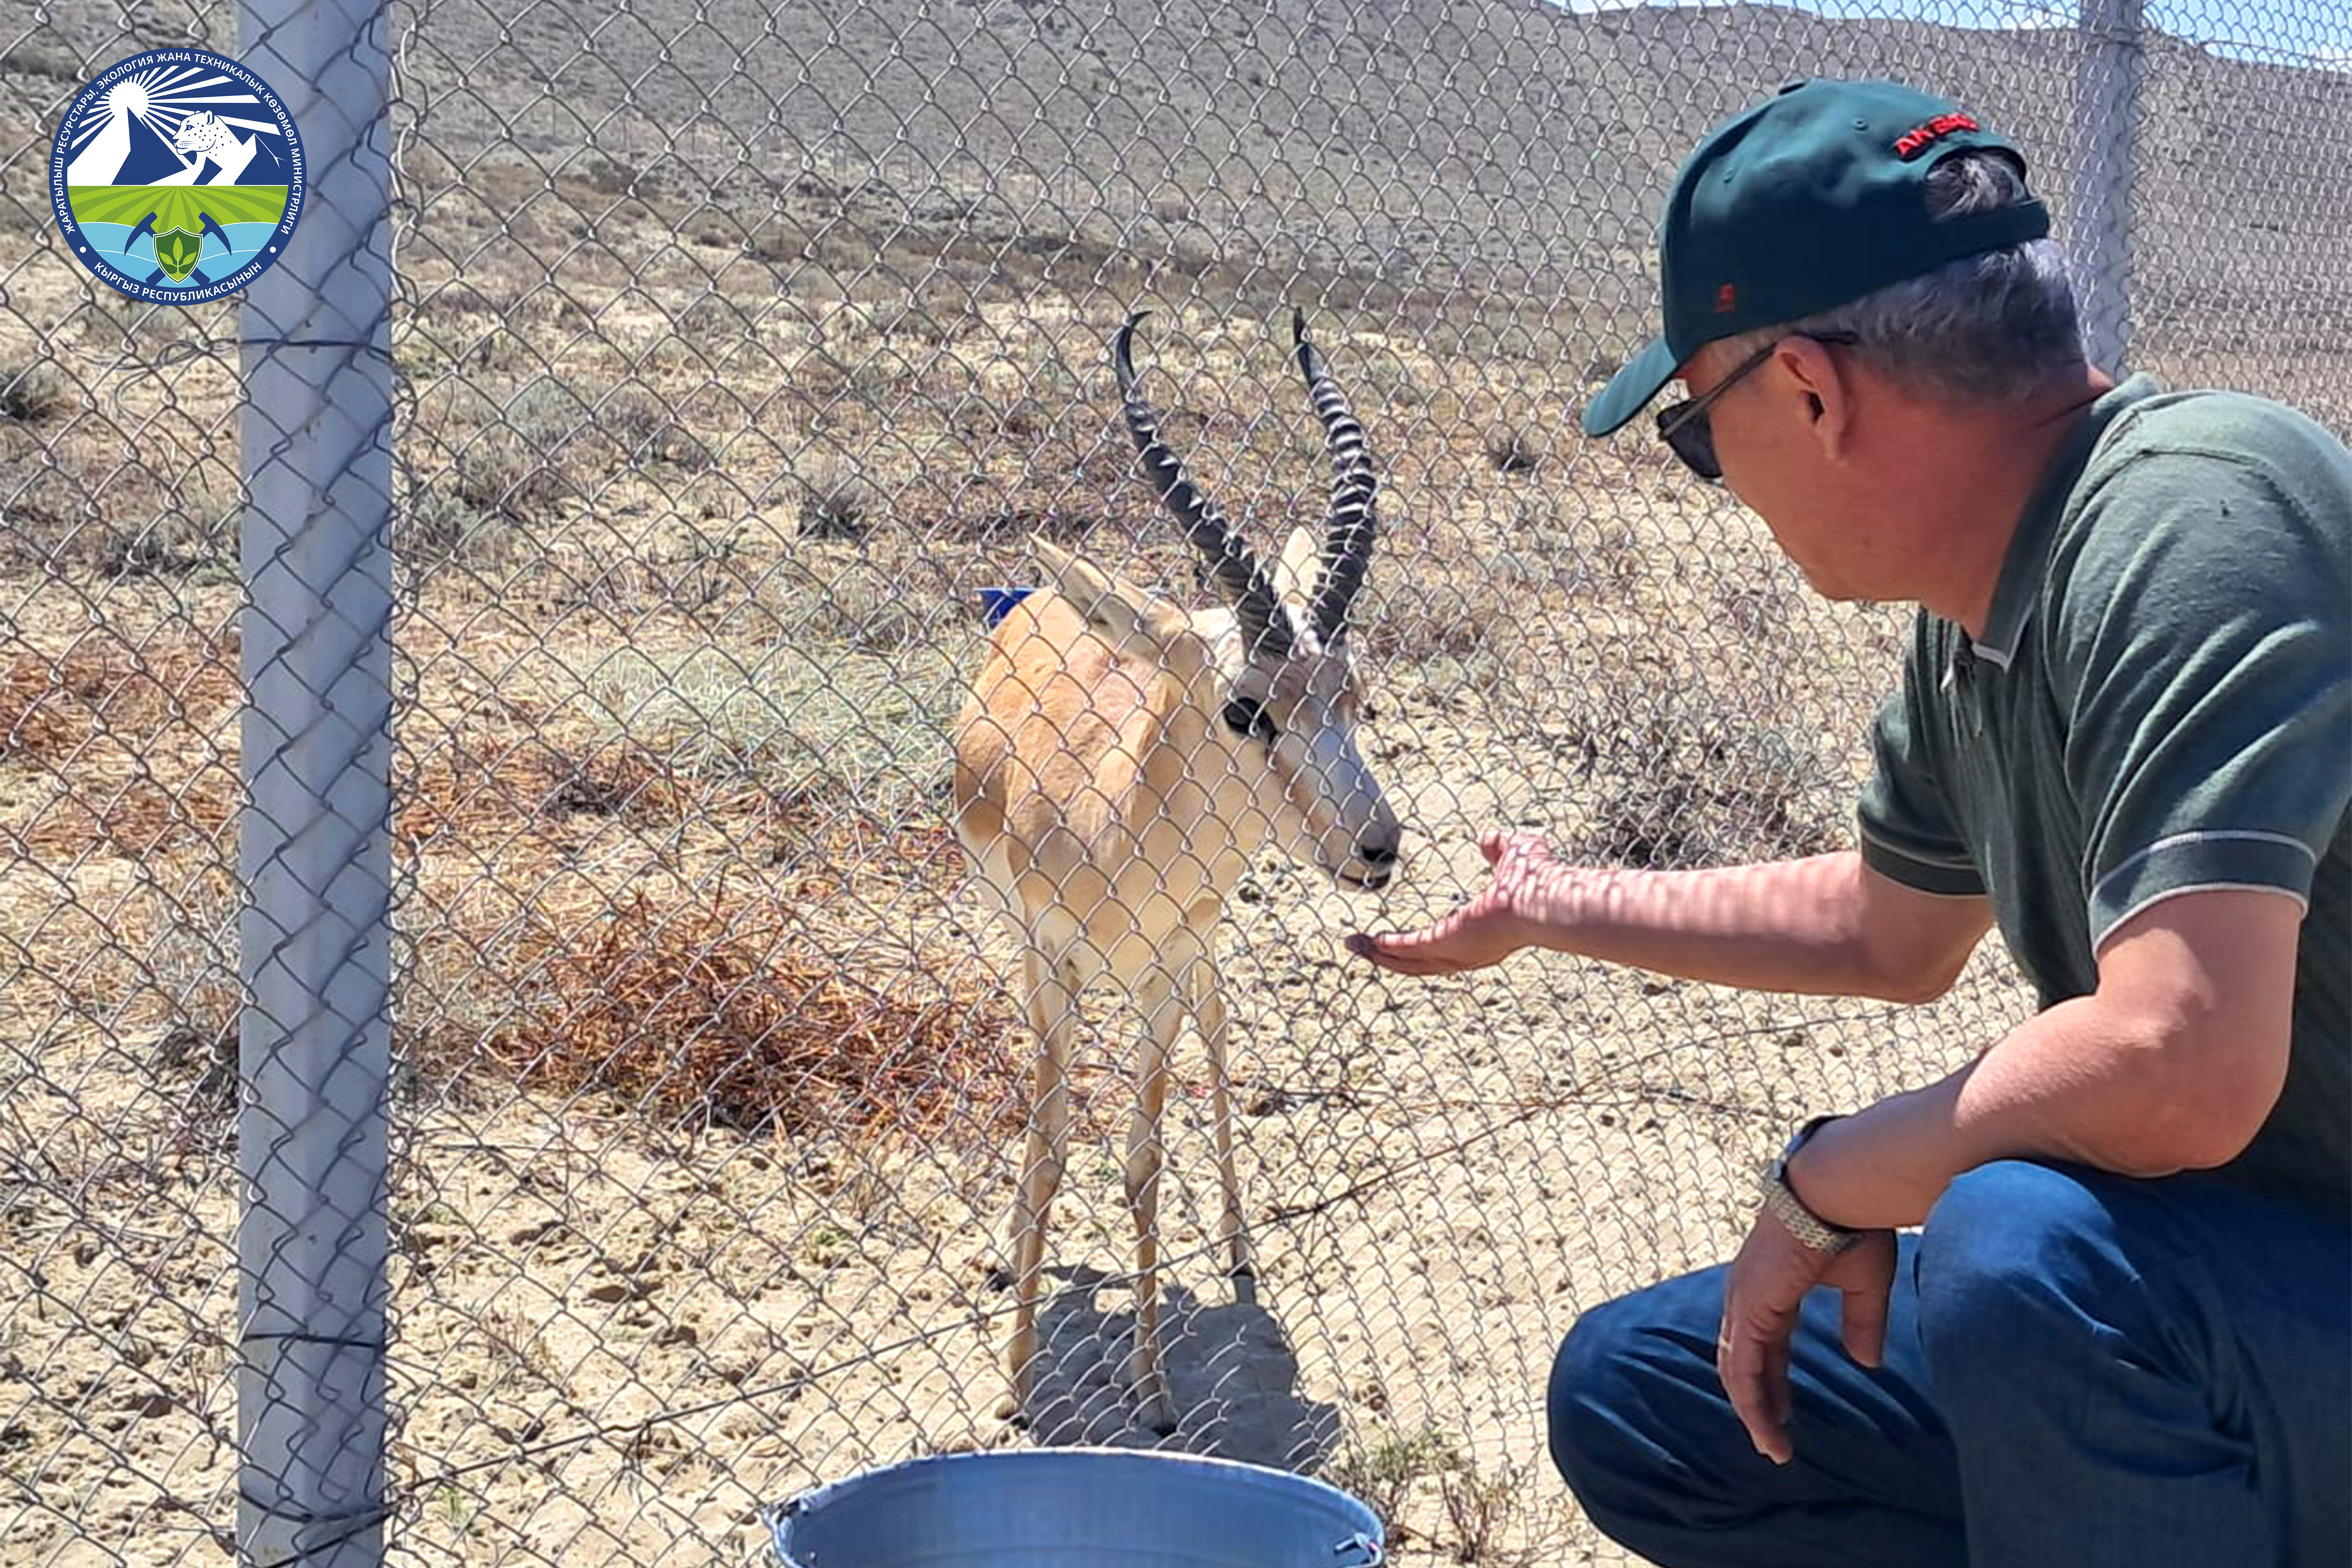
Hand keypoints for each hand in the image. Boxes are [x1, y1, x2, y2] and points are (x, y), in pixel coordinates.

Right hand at [1344, 831, 1560, 974]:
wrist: (1545, 898)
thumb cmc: (1537, 880)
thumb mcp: (1513, 854)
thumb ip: (1498, 847)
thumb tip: (1487, 838)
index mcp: (1483, 936)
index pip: (1445, 945)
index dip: (1421, 944)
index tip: (1400, 939)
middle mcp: (1469, 953)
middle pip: (1420, 963)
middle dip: (1390, 956)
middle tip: (1366, 947)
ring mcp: (1456, 953)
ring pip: (1409, 961)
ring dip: (1380, 954)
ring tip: (1355, 945)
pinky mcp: (1445, 944)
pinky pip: (1408, 948)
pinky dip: (1386, 946)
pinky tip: (1366, 942)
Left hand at [1716, 1209, 1895, 1465]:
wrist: (1840, 1187)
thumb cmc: (1853, 1221)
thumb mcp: (1863, 1283)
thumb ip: (1862, 1323)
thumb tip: (1865, 1364)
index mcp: (1771, 1285)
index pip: (1764, 1344)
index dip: (1771, 1380)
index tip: (1782, 1412)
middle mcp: (1750, 1293)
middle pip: (1744, 1361)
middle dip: (1758, 1402)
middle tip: (1774, 1440)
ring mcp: (1744, 1298)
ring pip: (1739, 1368)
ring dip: (1754, 1411)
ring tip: (1773, 1447)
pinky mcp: (1750, 1305)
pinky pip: (1743, 1364)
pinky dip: (1750, 1399)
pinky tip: (1765, 1426)